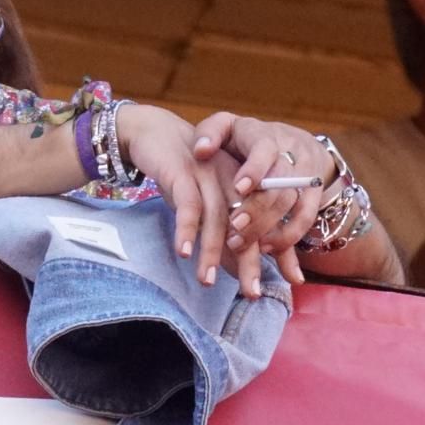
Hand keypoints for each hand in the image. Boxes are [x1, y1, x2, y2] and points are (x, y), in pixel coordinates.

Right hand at [117, 104, 266, 297]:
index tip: (268, 287)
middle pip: (247, 223)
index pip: (264, 224)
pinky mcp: (181, 171)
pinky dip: (186, 229)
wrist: (154, 132)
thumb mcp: (210, 201)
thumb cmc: (185, 173)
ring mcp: (208, 174)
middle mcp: (232, 179)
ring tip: (206, 281)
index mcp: (247, 185)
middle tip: (250, 292)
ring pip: (216, 217)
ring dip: (211, 251)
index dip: (270, 254)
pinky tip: (183, 252)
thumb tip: (244, 274)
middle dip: (248, 260)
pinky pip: (187, 204)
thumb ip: (229, 231)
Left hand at [192, 113, 334, 257]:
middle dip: (258, 207)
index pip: (264, 149)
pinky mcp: (314, 193)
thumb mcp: (225, 127)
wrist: (290, 141)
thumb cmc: (245, 138)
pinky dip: (289, 236)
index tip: (239, 188)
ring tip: (241, 243)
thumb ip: (210, 134)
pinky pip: (307, 217)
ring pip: (294, 202)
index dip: (255, 169)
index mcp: (263, 136)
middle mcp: (290, 153)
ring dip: (269, 226)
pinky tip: (266, 248)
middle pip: (281, 181)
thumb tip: (200, 150)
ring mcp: (306, 173)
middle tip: (234, 226)